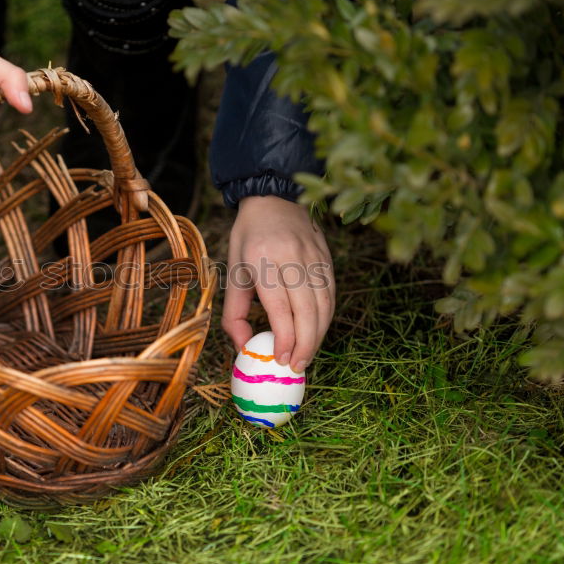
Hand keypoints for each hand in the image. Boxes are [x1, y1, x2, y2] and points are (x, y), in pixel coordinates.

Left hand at [222, 195, 334, 373]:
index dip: (285, 337)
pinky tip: (316, 333)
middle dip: (305, 344)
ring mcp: (314, 256)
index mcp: (263, 259)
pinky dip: (326, 318)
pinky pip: (331, 295)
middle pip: (307, 310)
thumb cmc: (248, 238)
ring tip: (306, 356)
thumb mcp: (233, 272)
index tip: (282, 359)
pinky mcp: (327, 258)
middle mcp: (292, 257)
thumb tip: (244, 348)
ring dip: (318, 335)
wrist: (274, 198)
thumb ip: (235, 313)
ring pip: (324, 305)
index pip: (280, 307)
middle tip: (297, 366)